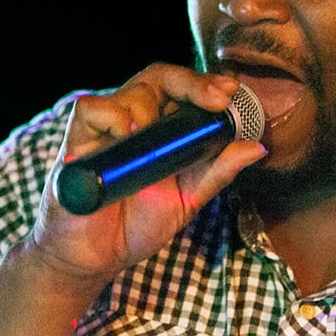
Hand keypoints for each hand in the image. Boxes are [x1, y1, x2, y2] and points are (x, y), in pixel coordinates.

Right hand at [21, 63, 266, 296]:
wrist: (95, 258)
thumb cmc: (137, 224)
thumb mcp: (187, 200)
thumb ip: (217, 172)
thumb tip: (257, 147)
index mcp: (162, 129)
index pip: (184, 90)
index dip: (207, 84)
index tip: (231, 91)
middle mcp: (135, 120)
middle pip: (160, 77)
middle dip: (192, 83)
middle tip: (217, 99)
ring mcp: (106, 128)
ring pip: (133, 91)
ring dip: (154, 109)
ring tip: (159, 139)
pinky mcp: (78, 139)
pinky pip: (94, 110)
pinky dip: (115, 118)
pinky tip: (127, 136)